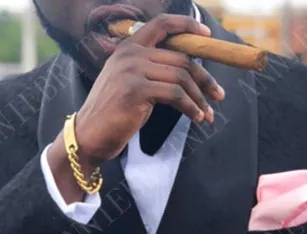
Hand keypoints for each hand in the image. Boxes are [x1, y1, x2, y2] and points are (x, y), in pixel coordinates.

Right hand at [75, 13, 225, 163]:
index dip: (187, 27)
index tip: (207, 36)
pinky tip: (196, 117)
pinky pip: (175, 95)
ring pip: (181, 77)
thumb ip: (150, 70)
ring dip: (199, 98)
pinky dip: (190, 107)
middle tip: (218, 95)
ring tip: (207, 114)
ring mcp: (132, 70)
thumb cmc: (112, 114)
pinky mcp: (136, 90)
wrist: (88, 136)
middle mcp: (130, 54)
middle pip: (181, 58)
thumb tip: (185, 71)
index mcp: (128, 47)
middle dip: (204, 79)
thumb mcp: (129, 83)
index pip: (162, 24)